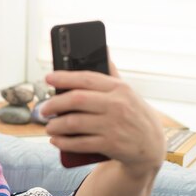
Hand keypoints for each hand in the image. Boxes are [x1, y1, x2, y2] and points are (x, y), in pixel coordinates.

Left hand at [40, 65, 165, 176]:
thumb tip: (102, 49)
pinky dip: (64, 143)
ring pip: (74, 123)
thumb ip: (112, 75)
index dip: (65, 77)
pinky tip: (56, 141)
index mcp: (119, 88)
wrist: (152, 146)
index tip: (48, 78)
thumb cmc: (134, 115)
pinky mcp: (110, 145)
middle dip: (54, 103)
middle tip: (43, 109)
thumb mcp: (128, 93)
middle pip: (76, 100)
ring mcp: (114, 125)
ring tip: (48, 127)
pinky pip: (79, 143)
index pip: (87, 79)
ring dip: (56, 126)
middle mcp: (117, 105)